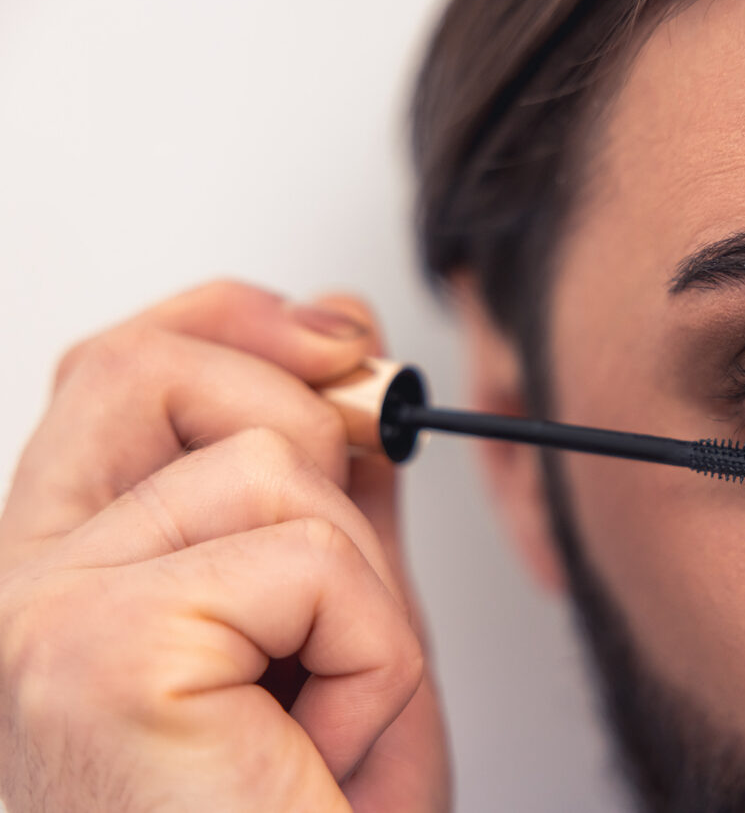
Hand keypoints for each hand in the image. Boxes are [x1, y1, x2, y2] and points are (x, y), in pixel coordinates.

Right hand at [0, 281, 449, 811]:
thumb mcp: (333, 629)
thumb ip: (331, 497)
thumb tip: (347, 354)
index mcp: (61, 571)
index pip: (119, 369)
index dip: (228, 320)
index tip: (332, 334)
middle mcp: (14, 584)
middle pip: (158, 368)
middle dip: (306, 434)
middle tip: (338, 594)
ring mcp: (33, 614)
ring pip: (275, 469)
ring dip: (360, 606)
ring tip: (322, 729)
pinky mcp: (93, 653)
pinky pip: (311, 564)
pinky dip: (371, 663)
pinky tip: (320, 761)